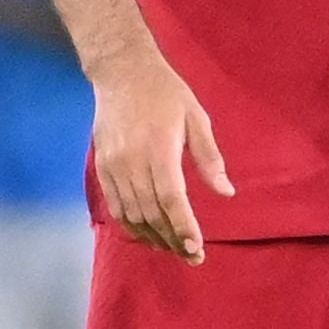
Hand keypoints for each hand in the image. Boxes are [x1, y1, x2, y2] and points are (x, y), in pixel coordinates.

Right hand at [90, 48, 230, 261]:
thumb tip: (226, 192)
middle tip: (192, 257)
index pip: (171, 199)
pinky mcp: (102, 167)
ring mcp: (114, 166)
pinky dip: (131, 225)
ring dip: (153, 237)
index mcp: (160, 148)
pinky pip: (115, 206)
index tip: (196, 248)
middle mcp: (133, 161)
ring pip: (132, 214)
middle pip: (152, 213)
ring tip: (173, 250)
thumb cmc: (165, 93)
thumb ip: (210, 158)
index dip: (184, 227)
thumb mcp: (196, 118)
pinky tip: (147, 235)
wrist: (121, 71)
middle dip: (172, 240)